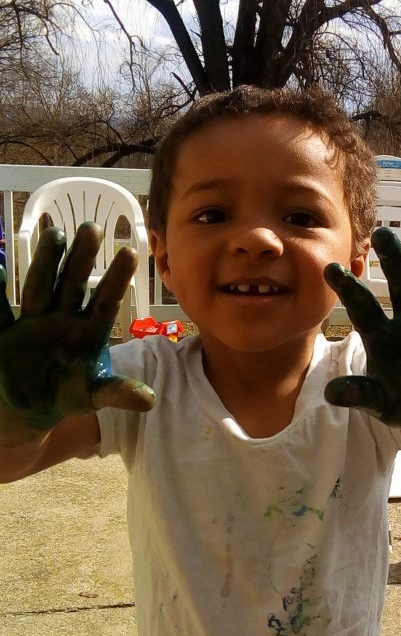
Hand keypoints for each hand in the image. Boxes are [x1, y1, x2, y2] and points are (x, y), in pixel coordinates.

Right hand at [0, 222, 154, 435]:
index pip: (105, 300)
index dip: (117, 279)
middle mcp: (63, 318)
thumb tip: (150, 400)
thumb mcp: (92, 396)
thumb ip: (117, 393)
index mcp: (88, 330)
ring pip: (41, 286)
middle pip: (73, 284)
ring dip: (47, 262)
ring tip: (54, 233)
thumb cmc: (67, 395)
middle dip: (82, 258)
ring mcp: (34, 321)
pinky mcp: (6, 332)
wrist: (29, 408)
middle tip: (92, 227)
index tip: (131, 251)